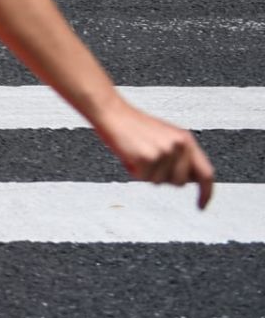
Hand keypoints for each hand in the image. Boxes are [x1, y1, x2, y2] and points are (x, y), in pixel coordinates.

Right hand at [94, 100, 215, 208]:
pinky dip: (134, 171)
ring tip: (137, 153)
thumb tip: (190, 180)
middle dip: (164, 178)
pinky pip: (143, 178)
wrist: (111, 112)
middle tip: (149, 160)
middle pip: (180, 182)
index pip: (206, 173)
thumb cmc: (134, 125)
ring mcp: (164, 152)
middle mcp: (179, 146)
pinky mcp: (148, 158)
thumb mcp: (166, 137)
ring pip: (160, 182)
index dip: (205, 193)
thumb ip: (181, 157)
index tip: (201, 206)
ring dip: (147, 173)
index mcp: (186, 140)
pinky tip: (129, 154)